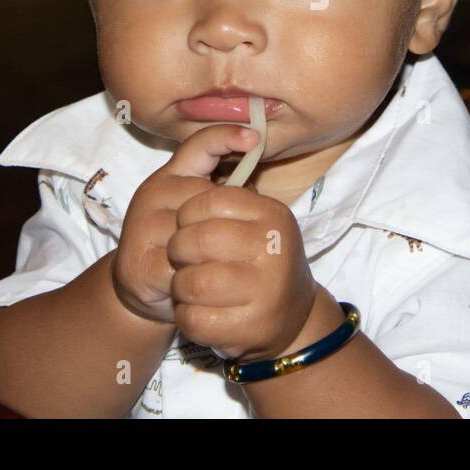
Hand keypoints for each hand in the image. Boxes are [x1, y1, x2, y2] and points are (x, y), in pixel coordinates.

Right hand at [111, 124, 260, 323]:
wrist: (141, 287)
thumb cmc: (184, 243)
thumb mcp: (205, 212)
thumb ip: (227, 195)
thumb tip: (255, 191)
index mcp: (172, 175)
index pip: (198, 145)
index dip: (226, 136)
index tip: (255, 138)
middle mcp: (154, 193)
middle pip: (204, 195)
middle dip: (224, 220)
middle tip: (234, 242)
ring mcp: (142, 226)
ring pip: (193, 231)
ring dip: (212, 251)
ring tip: (218, 263)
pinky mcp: (137, 261)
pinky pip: (180, 266)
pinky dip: (197, 276)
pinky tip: (203, 281)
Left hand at [167, 181, 316, 361]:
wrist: (292, 317)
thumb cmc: (260, 258)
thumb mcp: (256, 217)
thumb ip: (230, 190)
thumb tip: (223, 141)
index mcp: (272, 215)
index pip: (209, 199)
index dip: (186, 212)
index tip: (187, 224)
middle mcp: (273, 250)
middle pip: (195, 240)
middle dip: (177, 250)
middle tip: (180, 257)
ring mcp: (264, 291)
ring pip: (190, 282)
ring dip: (179, 286)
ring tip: (188, 285)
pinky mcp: (250, 328)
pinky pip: (193, 318)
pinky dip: (185, 316)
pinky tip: (197, 311)